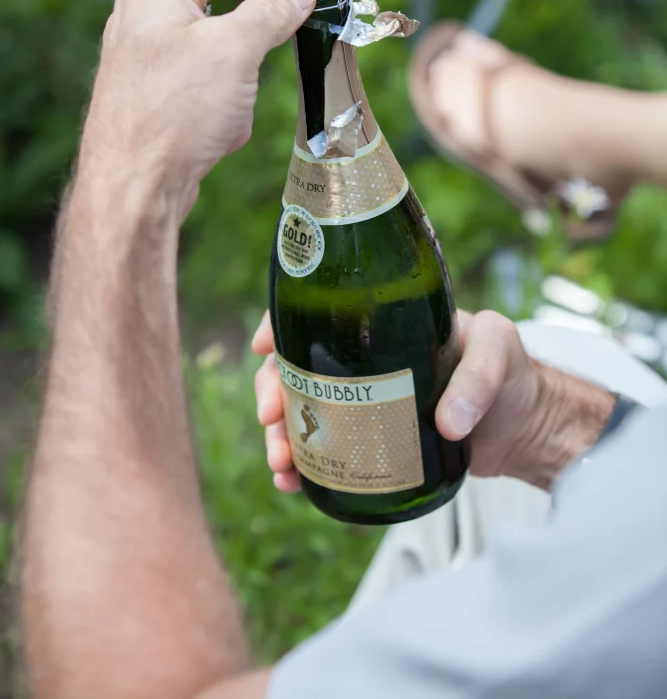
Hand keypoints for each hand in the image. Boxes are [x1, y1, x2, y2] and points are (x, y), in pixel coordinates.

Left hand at [77, 0, 314, 221]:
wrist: (135, 186)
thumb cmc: (174, 112)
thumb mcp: (235, 50)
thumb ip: (271, 12)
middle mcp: (144, 20)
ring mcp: (147, 60)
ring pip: (210, 35)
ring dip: (245, 44)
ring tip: (277, 44)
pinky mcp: (156, 96)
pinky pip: (202, 75)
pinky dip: (228, 82)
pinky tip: (237, 111)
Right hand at [251, 309, 546, 491]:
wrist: (527, 428)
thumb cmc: (514, 375)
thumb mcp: (501, 353)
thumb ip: (478, 378)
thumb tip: (448, 421)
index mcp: (387, 320)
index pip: (322, 309)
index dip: (284, 323)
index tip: (264, 346)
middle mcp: (367, 357)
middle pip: (299, 365)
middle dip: (272, 391)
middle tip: (271, 419)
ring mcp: (367, 400)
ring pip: (305, 409)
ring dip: (282, 433)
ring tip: (280, 464)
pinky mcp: (374, 439)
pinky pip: (327, 447)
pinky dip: (305, 465)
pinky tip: (293, 483)